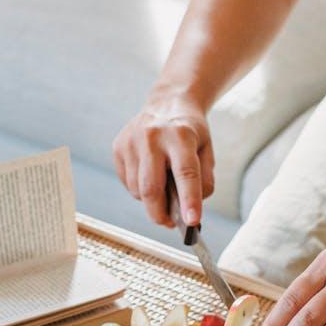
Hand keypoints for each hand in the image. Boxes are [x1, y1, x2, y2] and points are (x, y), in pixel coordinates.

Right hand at [112, 97, 214, 227]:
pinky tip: (150, 174)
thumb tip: (189, 213)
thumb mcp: (207, 151)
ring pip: (137, 190)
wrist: (167, 102)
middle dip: (160, 214)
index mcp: (181, 135)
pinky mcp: (118, 147)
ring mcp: (131, 141)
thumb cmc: (190, 132)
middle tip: (169, 223)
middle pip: (151, 189)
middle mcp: (153, 137)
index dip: (189, 200)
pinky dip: (139, 189)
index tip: (191, 222)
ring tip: (163, 187)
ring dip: (151, 200)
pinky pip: (128, 183)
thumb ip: (204, 181)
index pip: (186, 173)